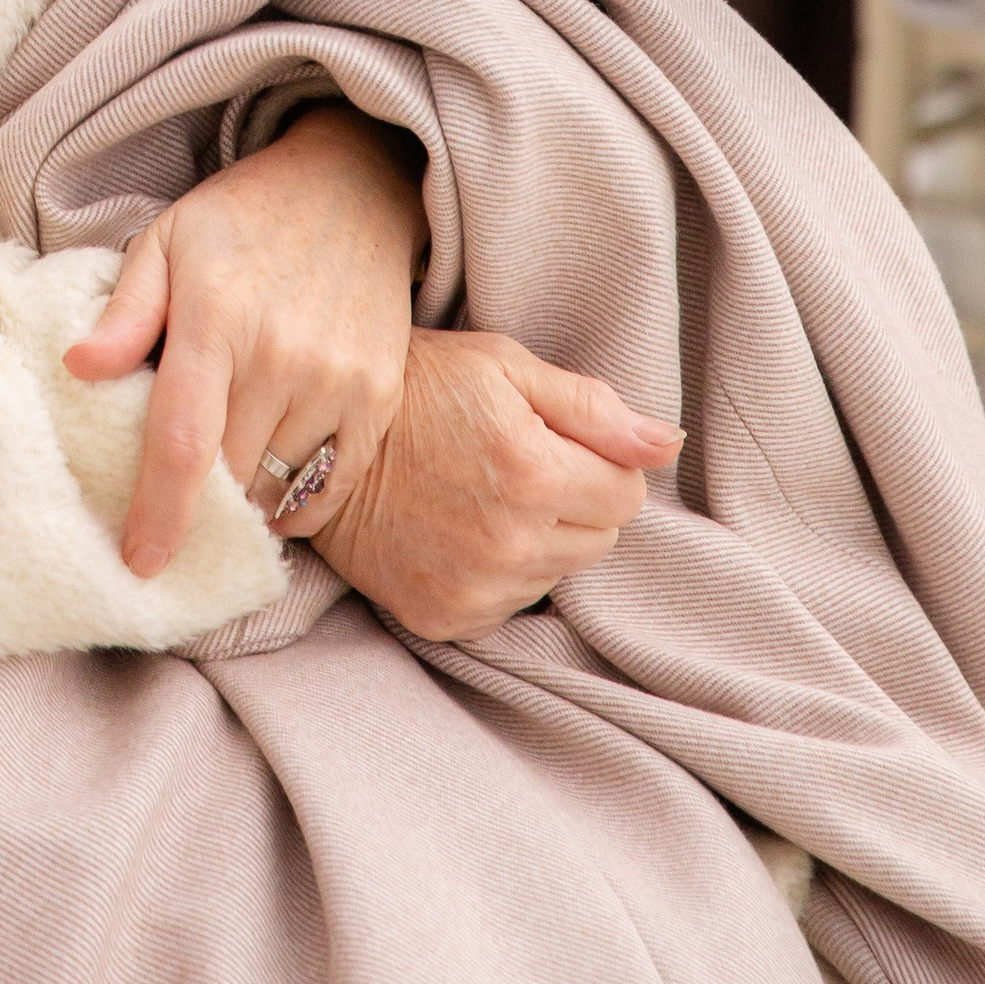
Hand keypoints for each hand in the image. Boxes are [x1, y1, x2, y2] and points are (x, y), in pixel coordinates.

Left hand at [66, 105, 425, 576]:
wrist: (350, 187)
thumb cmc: (241, 218)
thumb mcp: (167, 241)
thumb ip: (125, 311)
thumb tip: (78, 368)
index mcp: (217, 319)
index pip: (183, 442)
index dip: (158, 513)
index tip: (138, 564)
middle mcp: (283, 356)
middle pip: (230, 477)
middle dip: (196, 507)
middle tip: (173, 507)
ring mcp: (340, 379)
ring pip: (280, 486)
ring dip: (246, 499)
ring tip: (223, 480)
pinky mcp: (380, 396)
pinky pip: (334, 486)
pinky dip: (300, 503)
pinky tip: (273, 483)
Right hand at [314, 327, 679, 640]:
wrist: (315, 440)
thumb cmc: (417, 387)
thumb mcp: (503, 365)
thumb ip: (592, 407)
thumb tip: (669, 444)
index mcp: (534, 471)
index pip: (629, 493)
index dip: (598, 463)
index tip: (553, 442)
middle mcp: (511, 542)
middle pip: (599, 539)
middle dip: (572, 503)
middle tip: (511, 466)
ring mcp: (477, 588)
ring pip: (558, 574)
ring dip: (537, 541)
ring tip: (478, 496)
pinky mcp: (446, 617)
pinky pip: (510, 604)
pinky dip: (496, 573)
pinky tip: (456, 531)